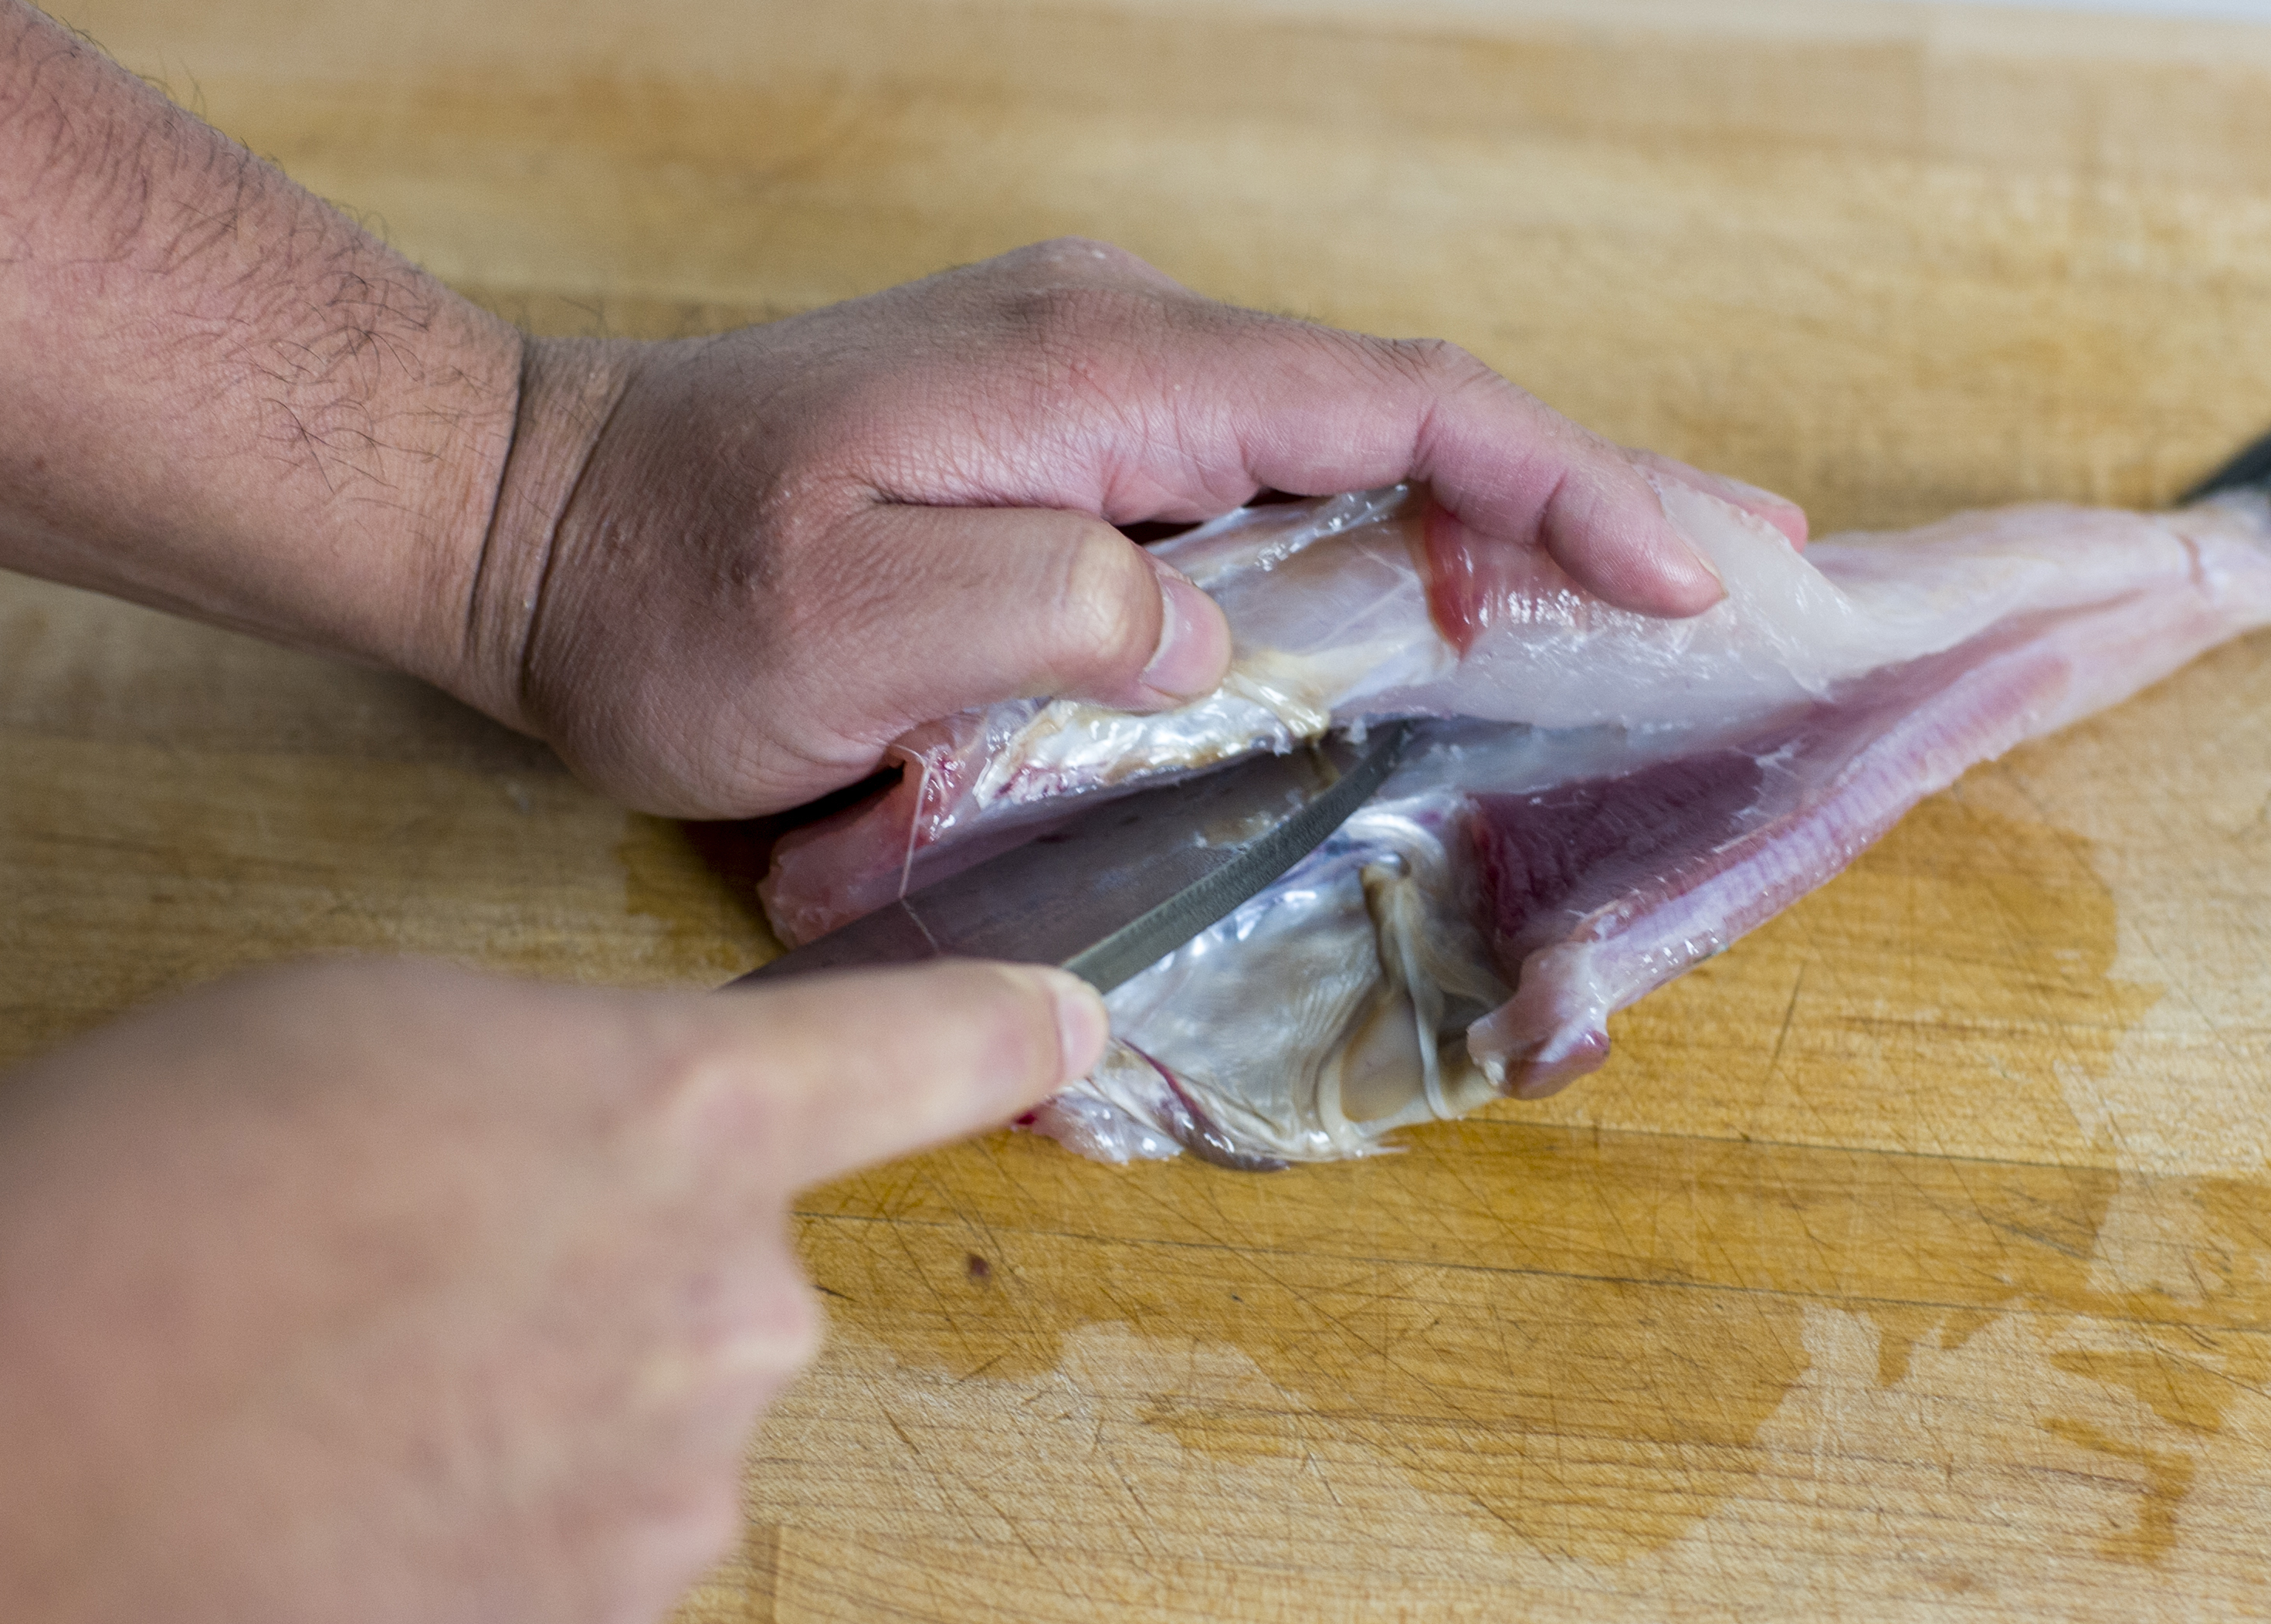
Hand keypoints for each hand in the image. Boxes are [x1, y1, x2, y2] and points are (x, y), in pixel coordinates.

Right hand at [0, 956, 1100, 1623]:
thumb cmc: (116, 1219)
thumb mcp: (339, 1038)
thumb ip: (527, 1091)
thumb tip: (566, 1182)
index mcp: (674, 1126)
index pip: (904, 1059)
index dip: (992, 1036)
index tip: (1070, 1025)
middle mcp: (722, 1329)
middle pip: (704, 1299)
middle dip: (576, 1301)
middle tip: (360, 1308)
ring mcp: (655, 1532)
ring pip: (609, 1471)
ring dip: (490, 1459)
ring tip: (281, 1447)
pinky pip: (523, 1619)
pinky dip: (426, 1598)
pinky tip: (277, 1570)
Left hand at [454, 241, 1726, 817]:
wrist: (523, 521)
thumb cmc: (663, 587)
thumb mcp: (836, 619)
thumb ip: (1040, 611)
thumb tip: (1204, 627)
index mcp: (1100, 373)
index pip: (1391, 404)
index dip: (1559, 483)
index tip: (1691, 569)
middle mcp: (1120, 349)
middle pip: (1408, 406)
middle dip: (1585, 486)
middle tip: (1747, 571)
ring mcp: (1093, 391)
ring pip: (1351, 442)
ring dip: (1502, 511)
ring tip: (1646, 587)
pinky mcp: (1061, 450)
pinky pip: (1270, 481)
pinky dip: (1387, 531)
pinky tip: (1446, 596)